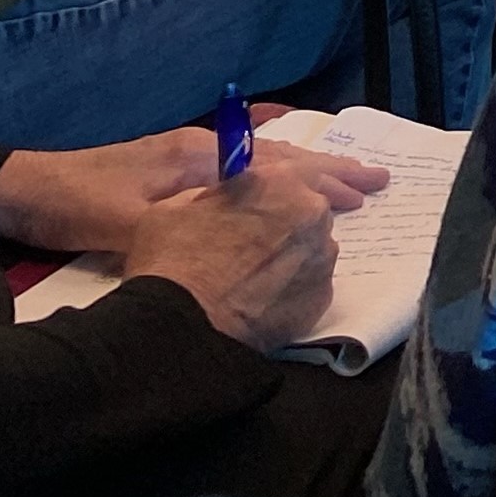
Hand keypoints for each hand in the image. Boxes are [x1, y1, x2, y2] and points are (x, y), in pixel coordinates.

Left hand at [0, 121, 383, 253]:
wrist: (18, 189)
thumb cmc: (73, 203)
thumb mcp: (126, 222)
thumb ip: (185, 227)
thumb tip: (241, 238)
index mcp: (199, 157)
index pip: (278, 164)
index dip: (323, 180)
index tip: (367, 191)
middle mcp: (201, 151)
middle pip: (280, 157)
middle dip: (329, 171)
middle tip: (377, 180)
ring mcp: (187, 159)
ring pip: (265, 162)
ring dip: (307, 173)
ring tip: (345, 180)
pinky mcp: (171, 173)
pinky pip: (245, 171)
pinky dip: (277, 179)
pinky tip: (283, 185)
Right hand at [123, 171, 340, 352]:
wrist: (181, 325)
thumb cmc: (172, 259)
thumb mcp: (175, 206)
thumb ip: (216, 195)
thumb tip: (226, 200)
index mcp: (280, 183)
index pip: (302, 171)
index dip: (287, 185)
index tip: (283, 198)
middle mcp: (313, 214)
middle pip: (307, 211)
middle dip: (286, 223)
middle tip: (254, 245)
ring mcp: (322, 257)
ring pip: (310, 249)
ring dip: (290, 257)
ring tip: (252, 279)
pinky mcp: (323, 296)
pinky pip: (309, 284)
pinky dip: (291, 289)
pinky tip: (262, 301)